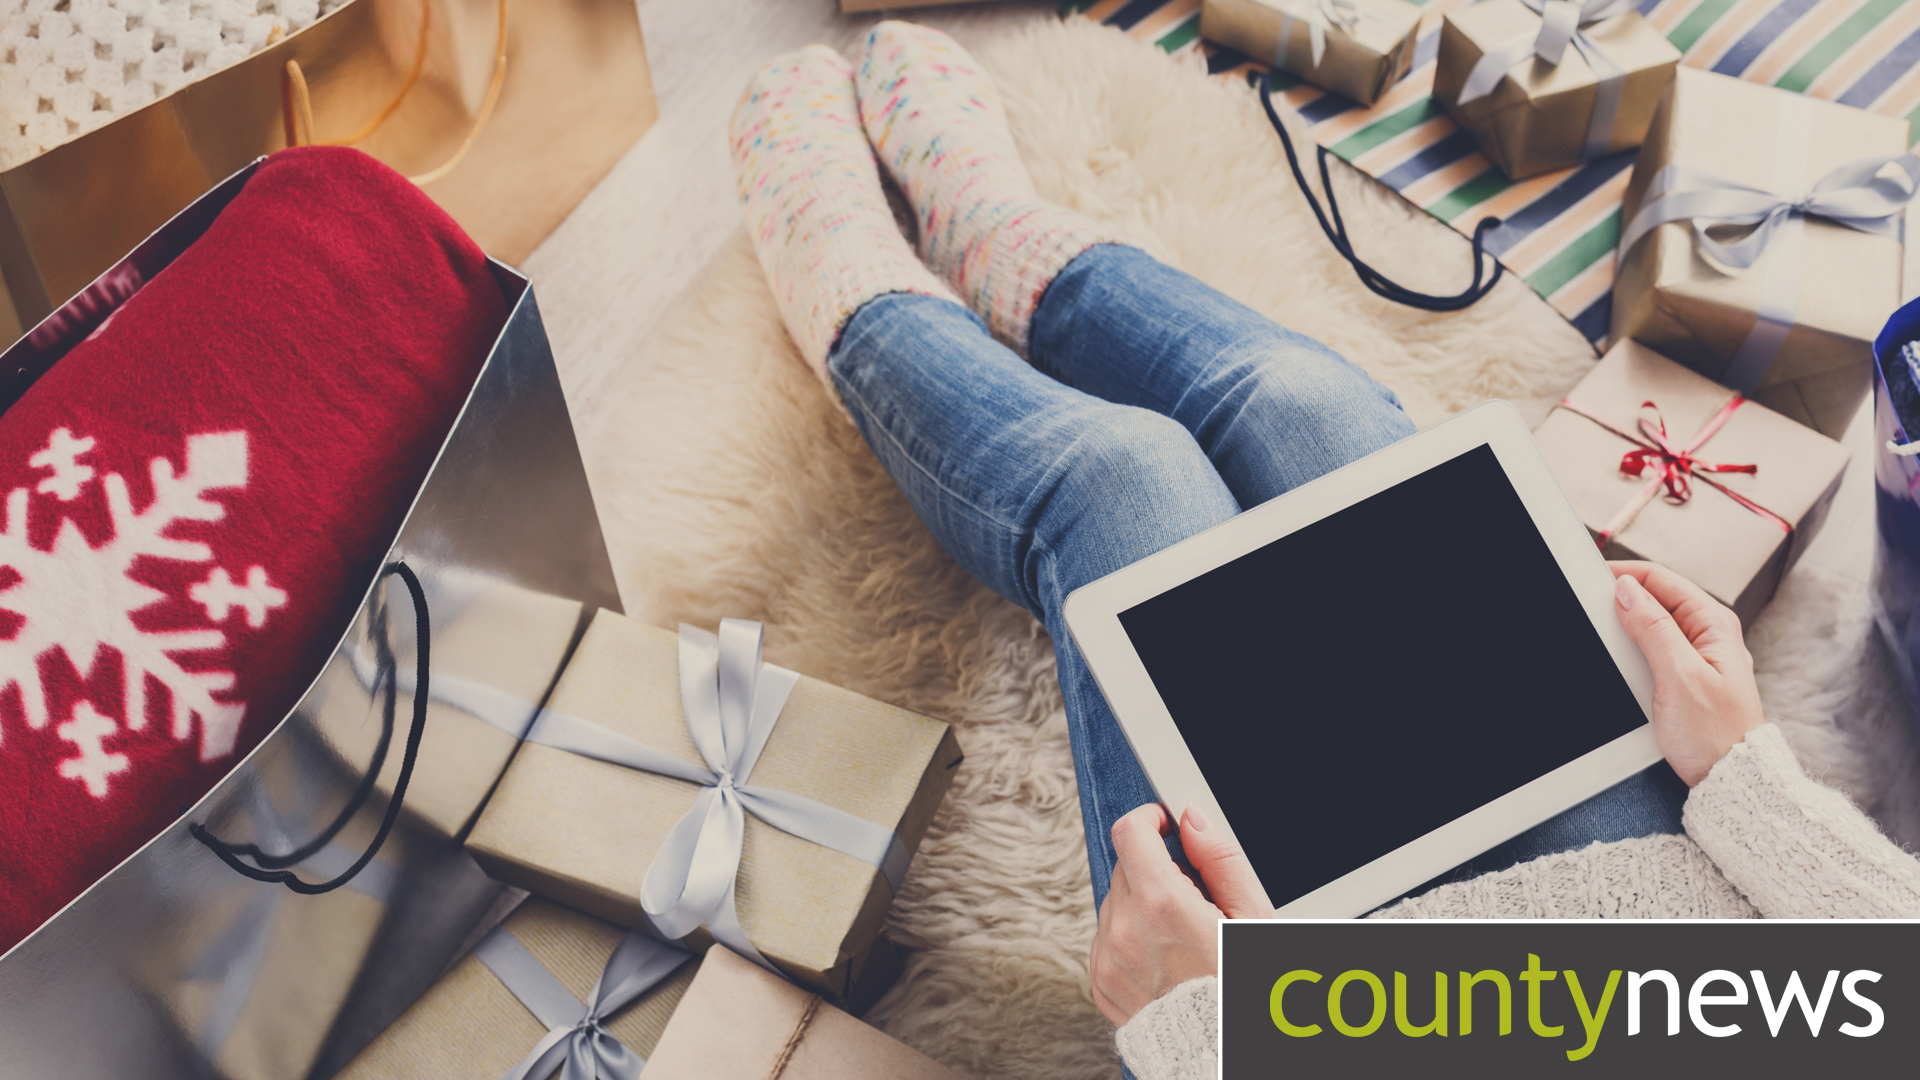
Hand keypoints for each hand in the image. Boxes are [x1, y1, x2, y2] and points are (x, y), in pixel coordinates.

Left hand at [1089, 802, 1273, 1026]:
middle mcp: (1126, 931)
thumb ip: (1220, 860)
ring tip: (1180, 938)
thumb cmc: (1243, 987)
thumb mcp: (1251, 918)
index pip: (1131, 834)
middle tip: (1191, 900)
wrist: (1221, 1051)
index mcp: (1163, 907)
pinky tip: (1163, 958)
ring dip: (1141, 906)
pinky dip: (1129, 939)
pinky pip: (1106, 940)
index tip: (1162, 825)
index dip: (1149, 820)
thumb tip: (1192, 820)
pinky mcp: (1101, 983)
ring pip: (1114, 904)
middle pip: (1125, 868)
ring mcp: (1108, 960)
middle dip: (1154, 870)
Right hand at [1609, 561, 1765, 785]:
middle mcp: (1709, 635)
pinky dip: (1634, 650)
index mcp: (1714, 624)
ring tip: (1609, 641)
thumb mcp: (1679, 677)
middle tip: (1594, 614)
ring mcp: (1699, 655)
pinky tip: (1623, 665)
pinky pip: (1654, 649)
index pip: (1662, 579)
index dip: (1625, 576)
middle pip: (1656, 599)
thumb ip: (1653, 629)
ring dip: (1627, 629)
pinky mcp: (1687, 676)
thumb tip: (1626, 591)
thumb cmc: (1715, 735)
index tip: (1593, 582)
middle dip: (1623, 602)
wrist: (1730, 779)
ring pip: (1652, 625)